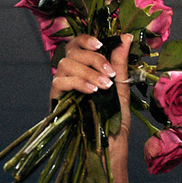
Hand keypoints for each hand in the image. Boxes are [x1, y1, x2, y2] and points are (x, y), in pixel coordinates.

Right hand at [50, 34, 132, 154]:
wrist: (110, 145)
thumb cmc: (115, 118)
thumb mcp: (121, 87)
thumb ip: (120, 62)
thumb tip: (126, 37)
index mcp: (85, 67)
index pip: (77, 44)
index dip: (86, 39)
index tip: (101, 44)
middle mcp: (70, 74)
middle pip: (72, 51)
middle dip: (93, 59)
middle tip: (110, 74)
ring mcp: (62, 86)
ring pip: (65, 64)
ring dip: (87, 72)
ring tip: (104, 87)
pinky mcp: (55, 100)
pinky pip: (59, 82)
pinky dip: (77, 83)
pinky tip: (92, 91)